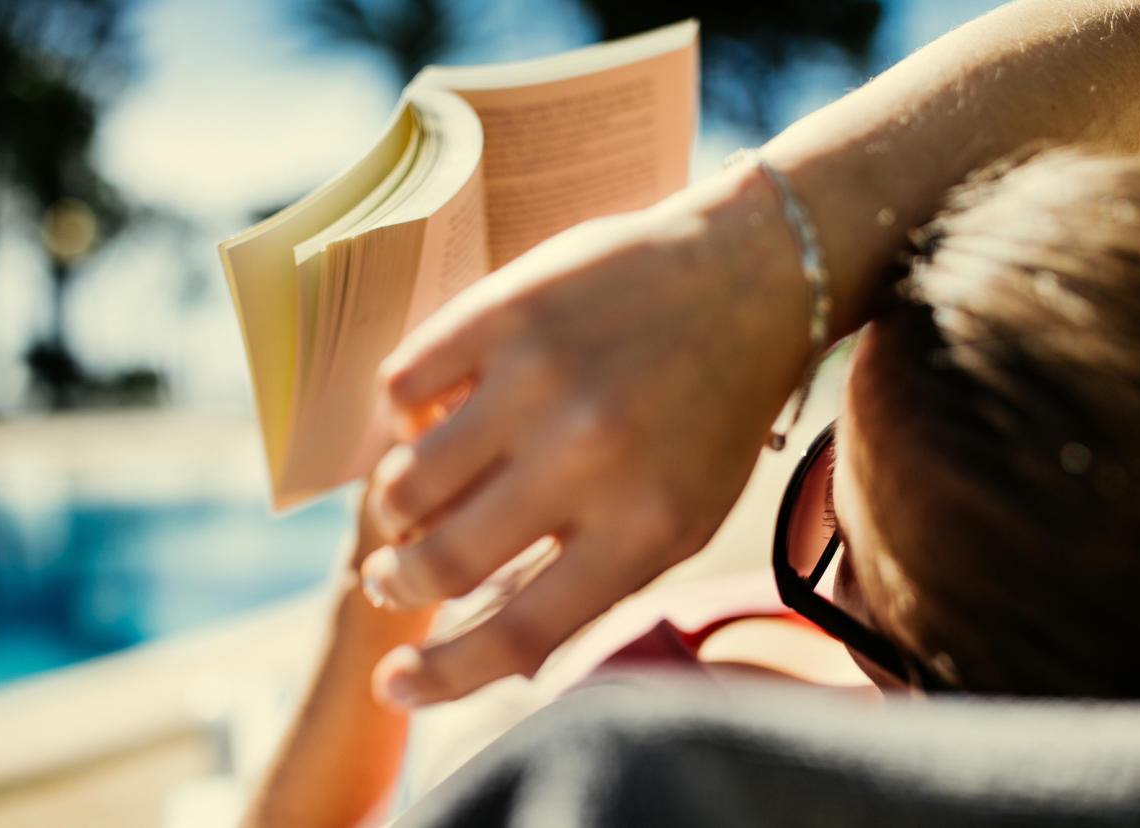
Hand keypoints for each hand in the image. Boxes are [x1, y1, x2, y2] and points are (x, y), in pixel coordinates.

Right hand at [362, 164, 810, 706]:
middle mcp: (588, 455)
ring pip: (403, 481)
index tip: (393, 685)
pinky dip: (404, 415)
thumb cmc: (710, 415)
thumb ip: (596, 586)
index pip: (516, 636)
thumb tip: (495, 651)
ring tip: (410, 504)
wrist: (747, 273)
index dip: (440, 678)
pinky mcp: (504, 309)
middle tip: (392, 576)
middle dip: (398, 584)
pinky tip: (435, 414)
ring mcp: (540, 377)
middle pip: (442, 563)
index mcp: (644, 526)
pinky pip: (400, 386)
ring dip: (395, 509)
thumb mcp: (683, 519)